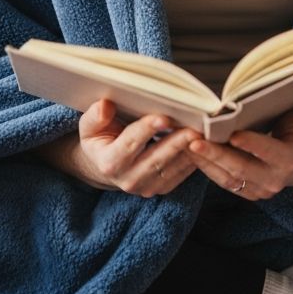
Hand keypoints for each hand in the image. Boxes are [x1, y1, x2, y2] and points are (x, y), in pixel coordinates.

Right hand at [71, 99, 201, 196]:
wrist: (104, 164)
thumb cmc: (99, 138)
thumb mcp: (89, 126)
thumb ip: (95, 116)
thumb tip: (105, 105)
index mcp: (109, 163)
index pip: (130, 144)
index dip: (146, 130)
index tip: (163, 117)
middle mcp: (128, 180)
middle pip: (156, 159)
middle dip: (176, 143)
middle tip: (194, 128)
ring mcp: (146, 187)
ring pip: (172, 168)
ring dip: (189, 151)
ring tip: (203, 133)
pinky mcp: (161, 188)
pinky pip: (181, 174)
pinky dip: (193, 159)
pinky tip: (202, 143)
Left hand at [187, 91, 292, 199]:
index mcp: (289, 160)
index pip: (269, 152)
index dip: (252, 145)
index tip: (234, 134)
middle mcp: (273, 179)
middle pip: (242, 168)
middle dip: (217, 155)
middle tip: (195, 140)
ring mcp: (257, 189)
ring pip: (227, 177)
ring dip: (204, 161)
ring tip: (186, 143)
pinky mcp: (244, 192)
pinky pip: (221, 181)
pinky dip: (204, 166)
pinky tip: (189, 151)